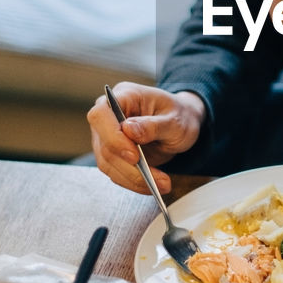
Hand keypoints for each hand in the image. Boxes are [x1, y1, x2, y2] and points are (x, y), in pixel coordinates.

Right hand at [87, 84, 205, 195]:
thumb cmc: (179, 114)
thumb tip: (128, 129)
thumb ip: (153, 125)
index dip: (112, 137)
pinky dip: (134, 182)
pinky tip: (153, 185)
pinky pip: (116, 172)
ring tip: (162, 184)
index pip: (101, 115)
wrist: (182, 123)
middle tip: (156, 179)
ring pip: (108, 163)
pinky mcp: (113, 155)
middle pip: (104, 145)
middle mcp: (109, 116)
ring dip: (133, 179)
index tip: (134, 156)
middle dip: (129, 167)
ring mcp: (108, 136)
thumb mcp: (175, 120)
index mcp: (123, 96)